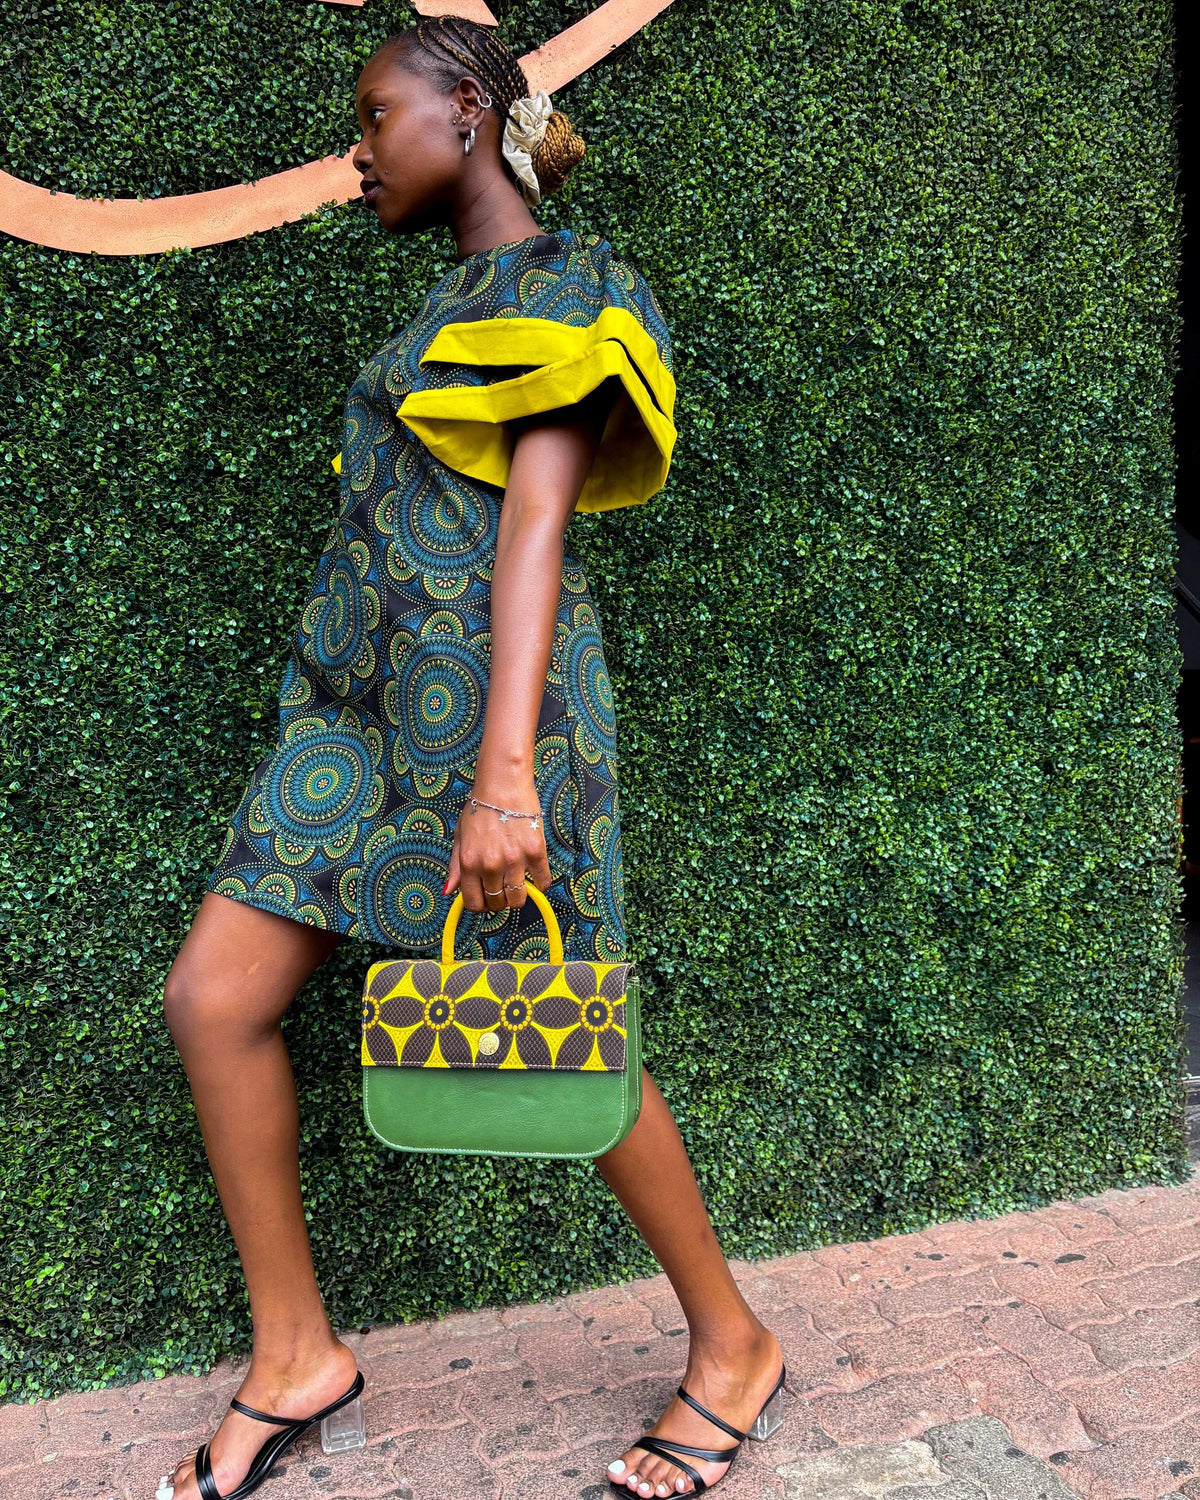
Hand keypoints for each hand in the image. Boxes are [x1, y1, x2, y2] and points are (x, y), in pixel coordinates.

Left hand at [445, 773, 552, 912]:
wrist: (503, 784)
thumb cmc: (480, 808)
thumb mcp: (459, 836)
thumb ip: (455, 866)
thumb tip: (448, 891)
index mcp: (469, 863)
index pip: (474, 903)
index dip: (481, 904)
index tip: (486, 897)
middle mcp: (490, 865)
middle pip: (497, 903)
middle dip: (499, 899)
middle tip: (502, 886)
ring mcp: (514, 860)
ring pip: (518, 898)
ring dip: (518, 895)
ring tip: (518, 881)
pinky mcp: (535, 852)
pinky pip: (542, 881)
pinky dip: (541, 883)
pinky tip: (536, 875)